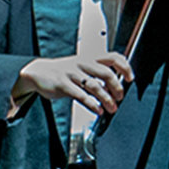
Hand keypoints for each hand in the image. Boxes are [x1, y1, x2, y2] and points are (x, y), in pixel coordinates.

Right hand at [16, 52, 131, 112]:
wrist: (38, 72)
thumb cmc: (63, 71)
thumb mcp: (81, 67)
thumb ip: (97, 73)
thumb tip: (115, 86)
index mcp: (89, 58)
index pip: (112, 57)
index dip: (124, 66)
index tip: (130, 78)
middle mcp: (82, 63)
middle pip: (106, 72)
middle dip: (117, 87)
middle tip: (120, 97)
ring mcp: (72, 73)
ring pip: (95, 86)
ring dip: (106, 99)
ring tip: (111, 108)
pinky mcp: (63, 84)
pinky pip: (81, 95)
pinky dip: (92, 104)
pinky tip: (97, 110)